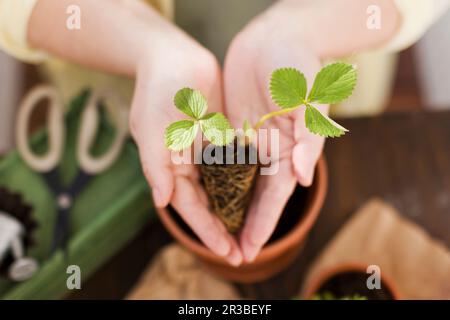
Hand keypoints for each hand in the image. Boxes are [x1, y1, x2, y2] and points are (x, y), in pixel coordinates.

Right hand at [130, 27, 242, 265]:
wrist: (173, 56)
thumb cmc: (159, 89)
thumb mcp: (152, 125)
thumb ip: (155, 164)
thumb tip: (161, 201)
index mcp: (168, 166)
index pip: (188, 206)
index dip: (205, 230)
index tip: (225, 251)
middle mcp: (186, 164)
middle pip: (206, 205)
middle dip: (221, 230)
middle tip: (241, 254)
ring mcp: (204, 152)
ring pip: (221, 190)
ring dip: (235, 212)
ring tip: (251, 235)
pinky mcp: (220, 138)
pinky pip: (233, 166)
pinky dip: (243, 185)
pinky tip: (258, 199)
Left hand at [224, 2, 326, 261]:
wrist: (275, 36)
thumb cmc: (297, 64)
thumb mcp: (306, 98)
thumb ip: (308, 138)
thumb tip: (302, 177)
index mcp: (291, 149)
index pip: (276, 195)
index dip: (264, 223)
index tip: (251, 249)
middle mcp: (271, 150)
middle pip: (255, 196)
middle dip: (244, 225)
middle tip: (231, 255)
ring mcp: (251, 140)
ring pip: (237, 182)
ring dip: (227, 208)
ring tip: (214, 233)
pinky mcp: (233, 127)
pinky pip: (221, 158)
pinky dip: (213, 178)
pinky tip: (201, 195)